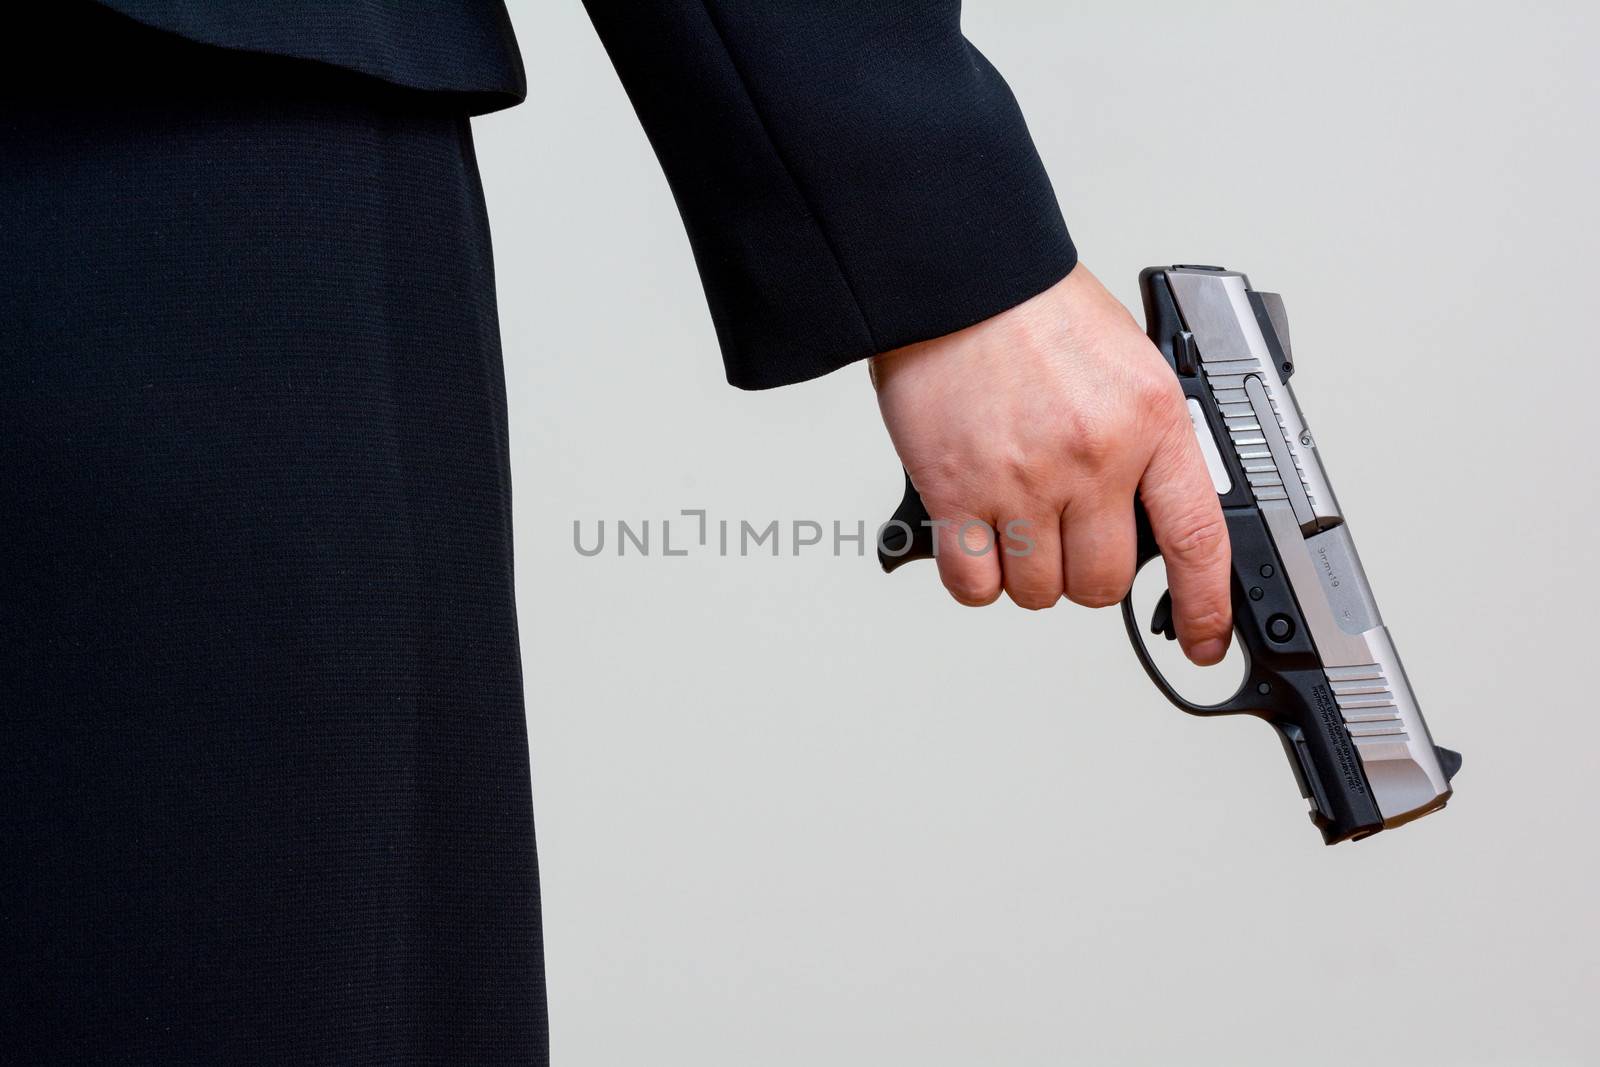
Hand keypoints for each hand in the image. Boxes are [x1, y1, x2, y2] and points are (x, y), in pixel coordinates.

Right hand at [870, 264, 1232, 664]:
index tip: (1206, 639)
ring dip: (1026, 574)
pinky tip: (974, 542)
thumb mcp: (1129, 363)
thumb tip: (1146, 512)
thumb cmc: (1035, 309)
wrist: (959, 274)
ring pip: (1037, 591)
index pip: (1196, 539)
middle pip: (1100, 583)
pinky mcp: (958, 492)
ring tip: (1013, 523)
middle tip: (1065, 540)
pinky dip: (974, 577)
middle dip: (1082, 577)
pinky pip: (974, 583)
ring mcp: (1023, 480)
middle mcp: (1093, 457)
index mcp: (1150, 421)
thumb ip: (1145, 439)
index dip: (1206, 605)